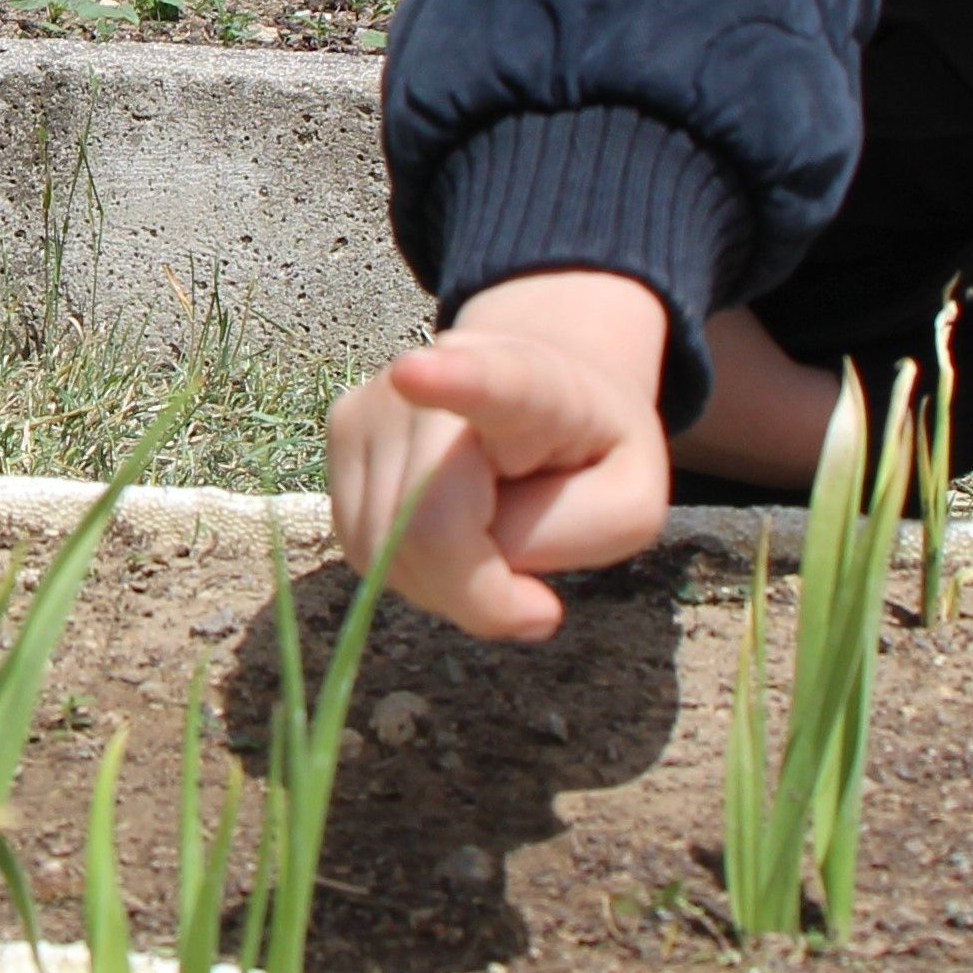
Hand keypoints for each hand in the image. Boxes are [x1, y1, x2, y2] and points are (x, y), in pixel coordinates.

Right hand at [322, 271, 674, 638]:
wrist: (542, 384)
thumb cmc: (589, 454)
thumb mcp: (629, 506)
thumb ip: (565, 537)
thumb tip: (470, 568)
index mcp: (533, 382)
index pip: (491, 382)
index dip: (453, 383)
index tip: (414, 374)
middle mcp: (438, 372)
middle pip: (425, 525)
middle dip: (478, 593)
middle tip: (534, 600)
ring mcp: (379, 399)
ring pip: (383, 549)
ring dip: (441, 586)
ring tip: (491, 543)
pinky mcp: (343, 426)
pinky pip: (362, 547)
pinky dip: (408, 570)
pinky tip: (449, 534)